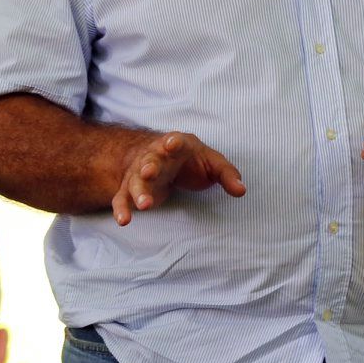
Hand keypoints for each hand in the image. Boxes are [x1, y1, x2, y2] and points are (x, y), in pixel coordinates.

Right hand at [111, 132, 245, 225]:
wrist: (160, 158)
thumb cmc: (190, 159)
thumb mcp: (212, 163)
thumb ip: (227, 175)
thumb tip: (242, 191)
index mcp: (175, 145)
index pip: (174, 141)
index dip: (173, 142)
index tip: (173, 143)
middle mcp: (154, 157)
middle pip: (149, 160)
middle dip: (149, 166)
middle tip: (148, 173)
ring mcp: (140, 173)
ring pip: (135, 181)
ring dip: (138, 192)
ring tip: (144, 206)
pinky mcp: (131, 189)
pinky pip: (122, 198)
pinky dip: (121, 209)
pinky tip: (123, 221)